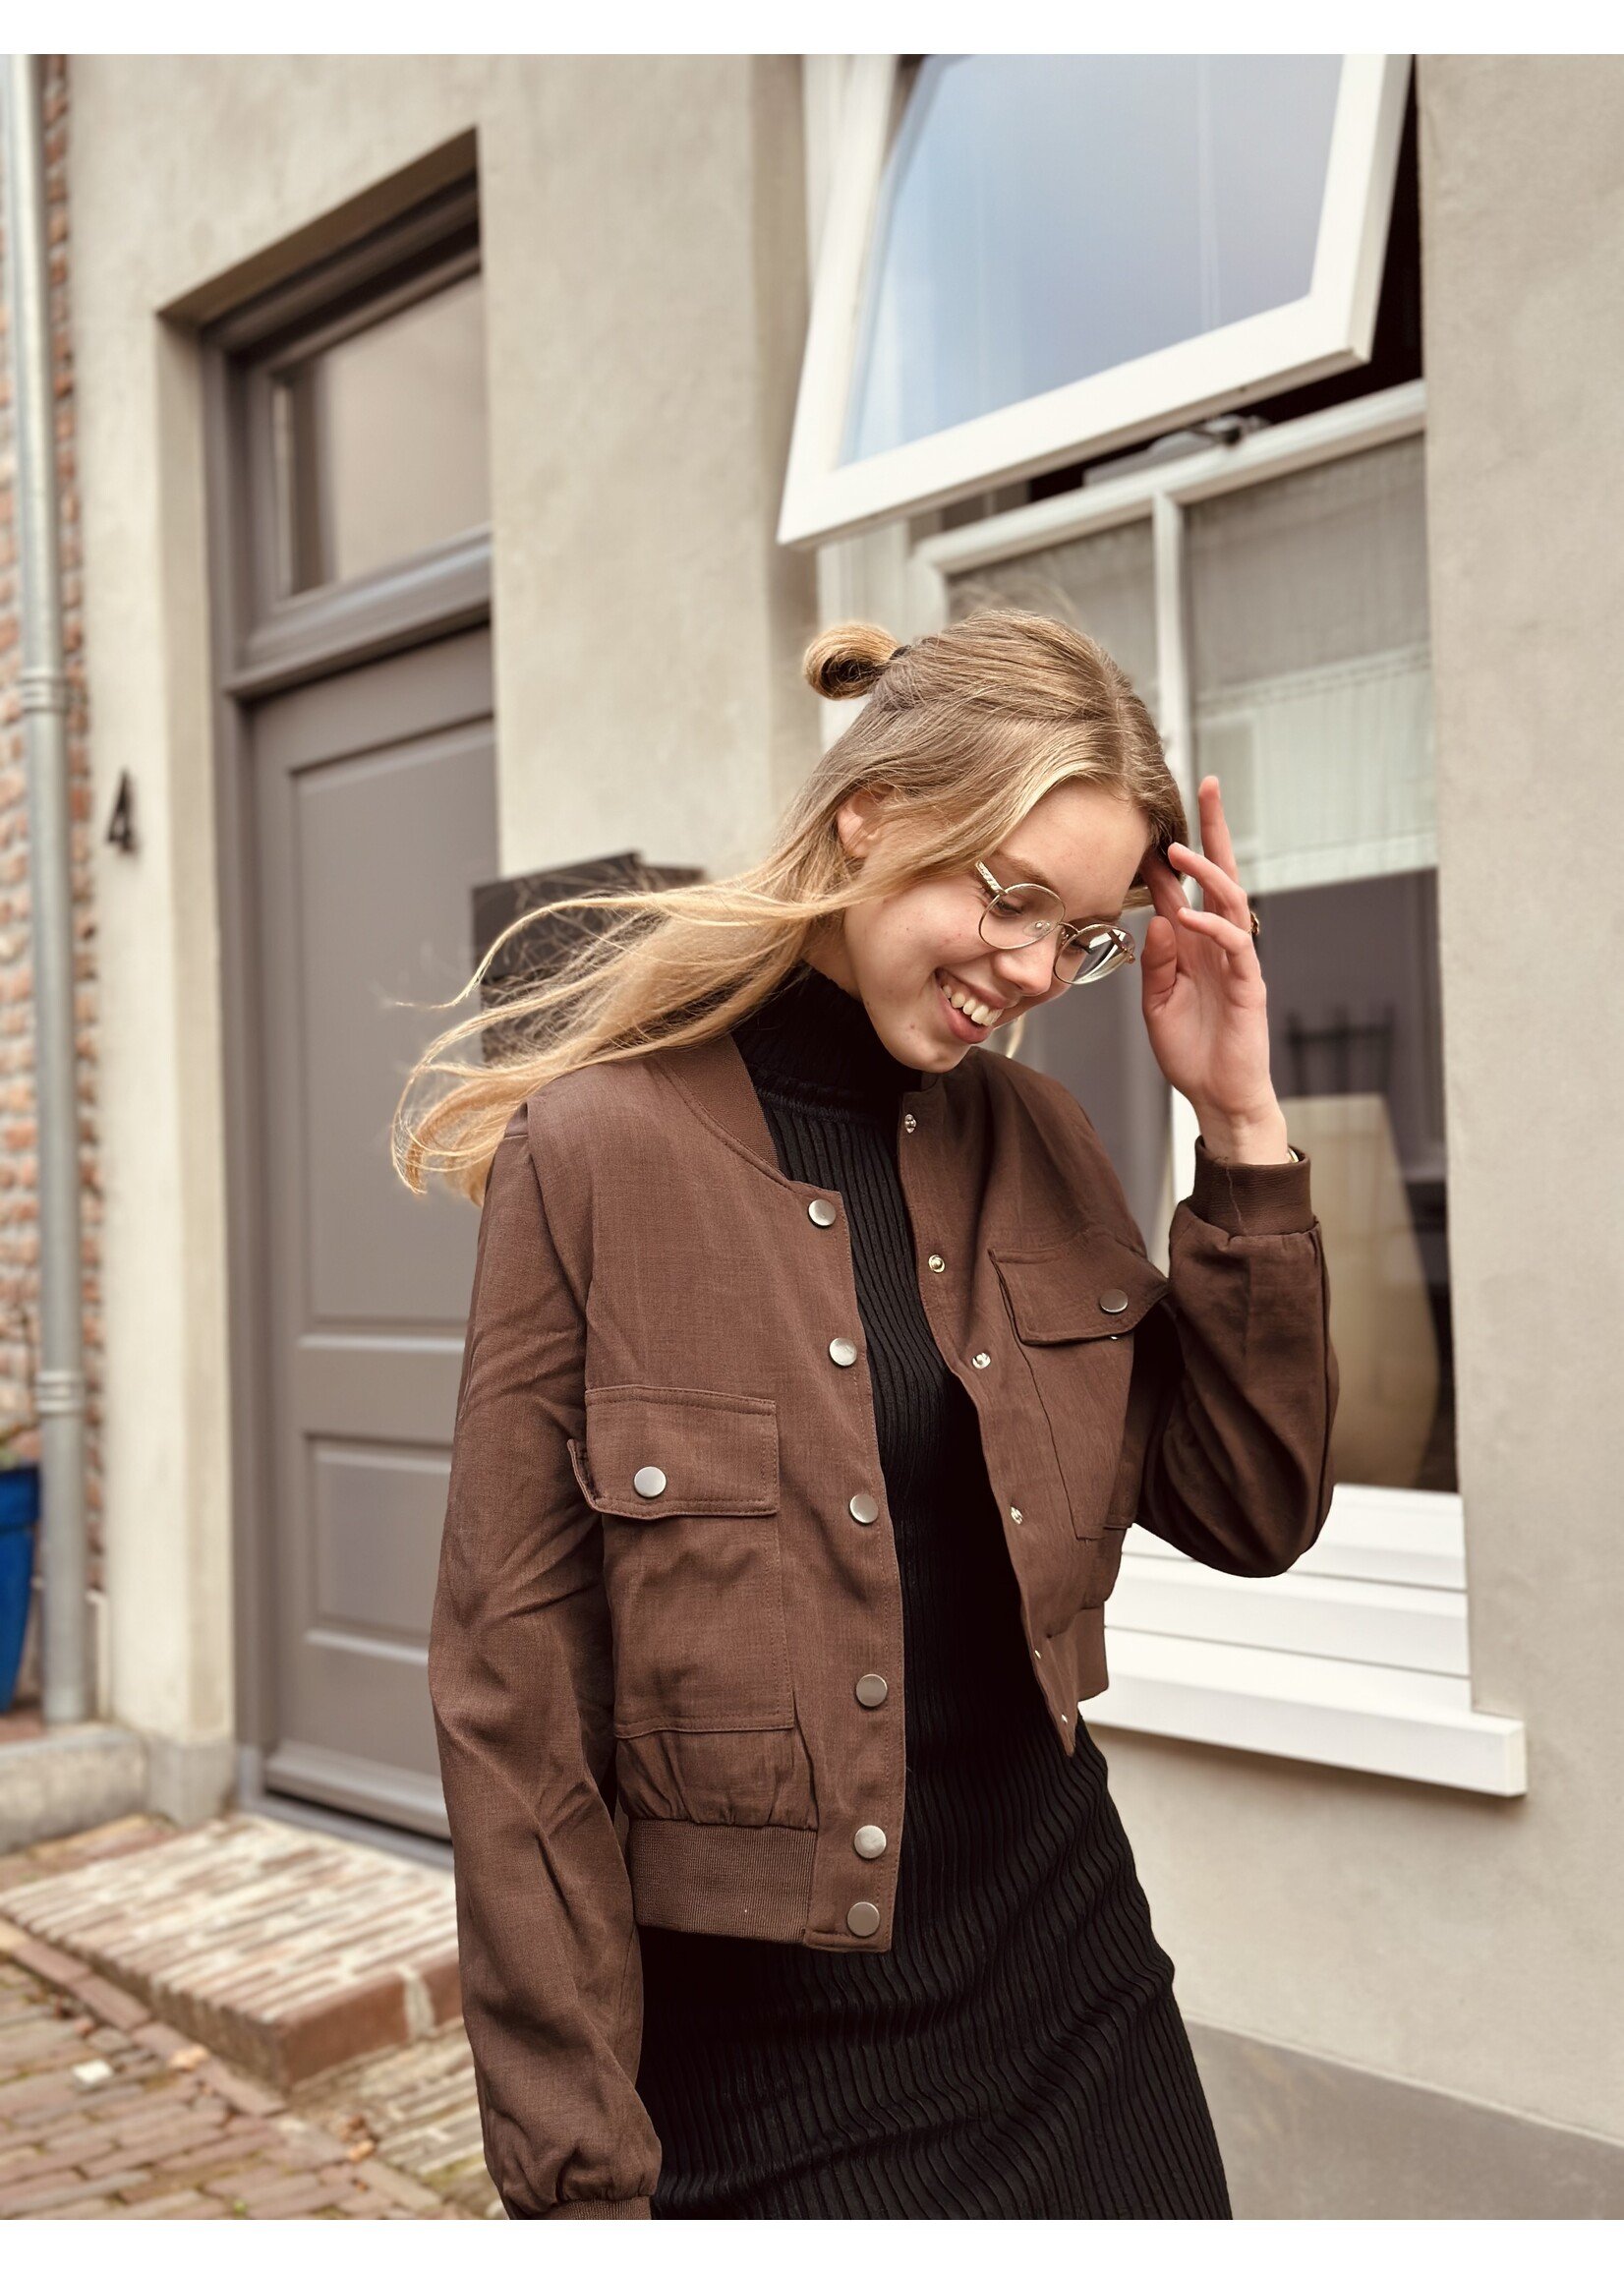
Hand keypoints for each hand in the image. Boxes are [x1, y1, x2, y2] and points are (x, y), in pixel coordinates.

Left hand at [1139, 776, 1291, 1163]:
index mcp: (1193, 945)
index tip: (1149, 820)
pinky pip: (1234, 944)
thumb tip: (1160, 917)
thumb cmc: (1190, 1051)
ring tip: (1180, 851)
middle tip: (1207, 784)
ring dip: (1207, 872)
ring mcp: (1236, 961)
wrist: (1219, 1096)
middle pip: (1220, 874)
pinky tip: (1188, 915)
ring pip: (1231, 900)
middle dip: (1214, 829)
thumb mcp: (1156, 1004)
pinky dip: (1212, 926)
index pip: (1181, 889)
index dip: (1167, 856)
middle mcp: (1217, 943)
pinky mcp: (1249, 984)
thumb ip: (1156, 962)